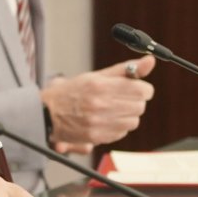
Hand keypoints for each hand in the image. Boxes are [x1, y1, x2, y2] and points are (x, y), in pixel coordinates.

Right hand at [41, 56, 155, 151]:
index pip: (142, 90)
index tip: (135, 88)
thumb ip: (125, 69)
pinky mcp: (97, 136)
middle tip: (121, 99)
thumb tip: (150, 61)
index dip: (142, 89)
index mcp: (101, 85)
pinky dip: (117, 127)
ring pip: (133, 121)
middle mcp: (100, 103)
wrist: (47, 112)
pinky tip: (105, 120)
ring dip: (127, 116)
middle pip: (140, 106)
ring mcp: (98, 122)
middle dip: (134, 102)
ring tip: (112, 111)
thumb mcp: (96, 76)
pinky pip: (122, 133)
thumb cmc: (72, 92)